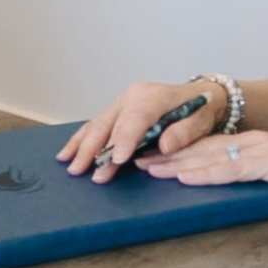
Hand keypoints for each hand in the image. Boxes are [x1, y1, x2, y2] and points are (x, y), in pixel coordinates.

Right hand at [55, 78, 225, 177]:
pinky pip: (95, 125)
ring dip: (82, 146)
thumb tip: (165, 145)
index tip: (115, 160)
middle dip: (95, 149)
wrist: (200, 95)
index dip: (124, 140)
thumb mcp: (201, 121)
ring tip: (70, 165)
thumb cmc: (200, 110)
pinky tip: (67, 153)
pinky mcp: (116, 112)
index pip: (134, 119)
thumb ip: (184, 132)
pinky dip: (81, 140)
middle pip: (109, 124)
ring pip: (97, 125)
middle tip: (83, 171)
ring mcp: (121, 103)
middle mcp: (132, 97)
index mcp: (152, 96)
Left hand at [139, 126, 267, 221]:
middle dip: (167, 156)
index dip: (174, 154)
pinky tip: (188, 178)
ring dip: (179, 164)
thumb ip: (249, 184)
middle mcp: (258, 142)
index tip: (144, 160)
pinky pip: (238, 169)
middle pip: (204, 148)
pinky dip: (210, 174)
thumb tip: (217, 194)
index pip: (207, 148)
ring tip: (149, 170)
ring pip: (216, 156)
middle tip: (132, 162)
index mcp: (255, 147)